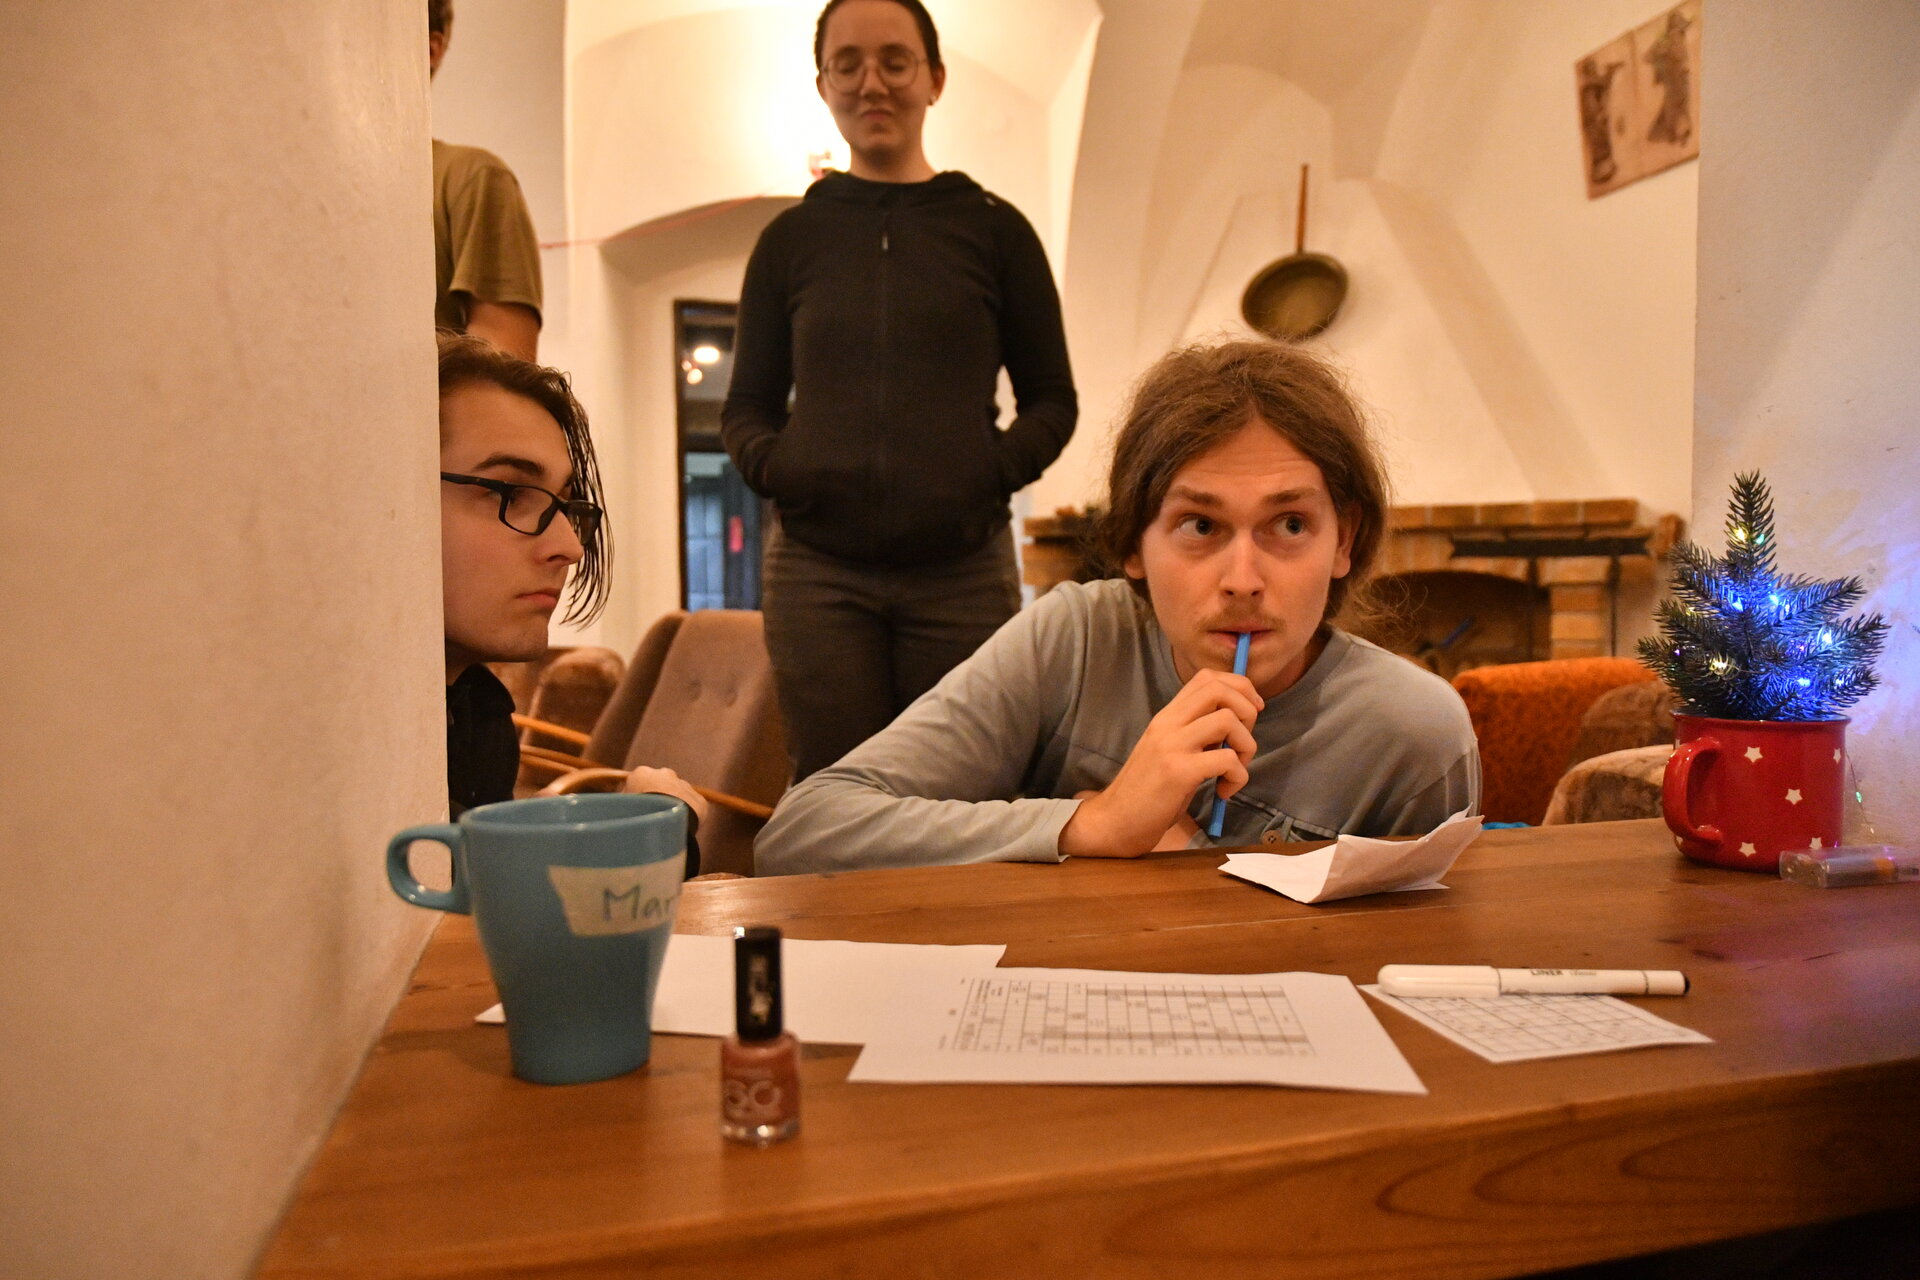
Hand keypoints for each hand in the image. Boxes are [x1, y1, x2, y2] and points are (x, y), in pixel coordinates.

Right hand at [623, 766, 709, 830]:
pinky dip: (688, 818)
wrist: (664, 818)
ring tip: (667, 826)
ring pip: (679, 796)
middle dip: (658, 798)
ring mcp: (684, 785)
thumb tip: (619, 813)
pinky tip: (681, 830)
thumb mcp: (620, 808)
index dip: (637, 798)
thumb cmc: (636, 813)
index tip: (637, 811)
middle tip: (654, 817)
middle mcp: (664, 774)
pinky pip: (692, 809)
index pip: (637, 783)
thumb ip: (623, 806)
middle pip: (660, 786)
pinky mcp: (699, 799)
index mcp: (641, 773)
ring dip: (675, 807)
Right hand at [1058, 669, 1260, 857]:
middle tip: (1243, 742)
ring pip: (1228, 720)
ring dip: (1246, 746)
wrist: (1115, 821)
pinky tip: (1223, 792)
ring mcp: (1172, 746)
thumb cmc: (1149, 791)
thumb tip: (1237, 724)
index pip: (1207, 678)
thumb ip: (1196, 733)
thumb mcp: (1170, 751)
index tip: (1251, 711)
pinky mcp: (1179, 772)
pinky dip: (1238, 777)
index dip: (1239, 687)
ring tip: (1234, 771)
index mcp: (1167, 716)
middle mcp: (1168, 723)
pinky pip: (1228, 759)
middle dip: (1247, 710)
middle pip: (1219, 689)